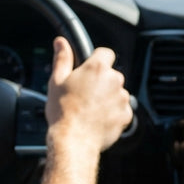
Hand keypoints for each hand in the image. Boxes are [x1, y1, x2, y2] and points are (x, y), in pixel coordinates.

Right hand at [44, 37, 131, 153]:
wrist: (74, 141)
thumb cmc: (63, 112)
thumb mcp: (56, 81)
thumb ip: (62, 58)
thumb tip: (61, 42)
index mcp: (97, 68)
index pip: (106, 53)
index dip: (97, 59)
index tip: (89, 69)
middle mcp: (114, 80)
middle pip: (111, 74)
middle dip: (101, 81)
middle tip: (85, 94)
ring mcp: (122, 98)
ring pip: (117, 92)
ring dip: (108, 97)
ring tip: (91, 109)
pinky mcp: (127, 114)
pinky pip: (122, 109)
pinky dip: (114, 113)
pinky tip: (99, 119)